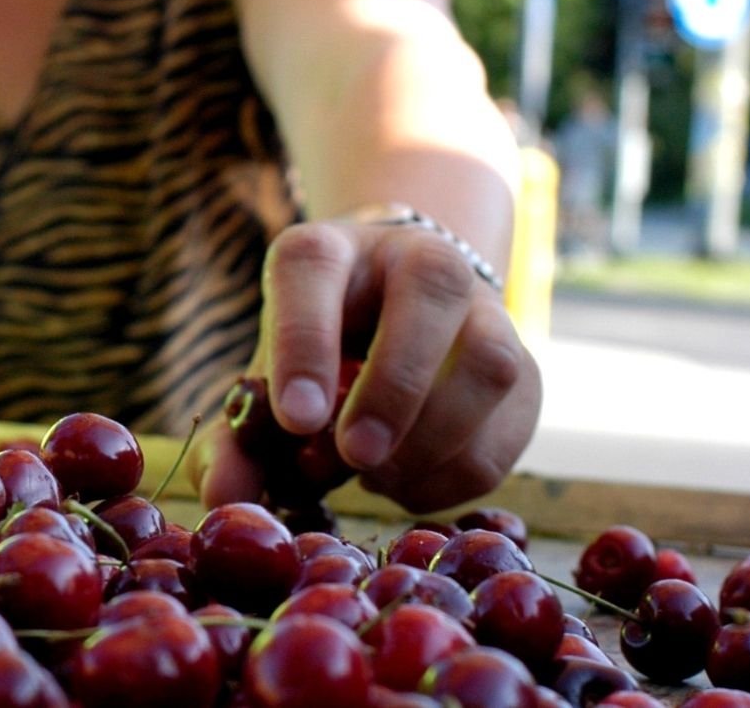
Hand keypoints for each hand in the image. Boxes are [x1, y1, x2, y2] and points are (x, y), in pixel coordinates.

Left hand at [188, 216, 541, 514]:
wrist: (392, 321)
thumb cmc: (313, 361)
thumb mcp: (266, 385)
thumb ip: (238, 442)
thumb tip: (224, 499)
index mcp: (329, 250)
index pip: (312, 267)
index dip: (304, 341)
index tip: (295, 418)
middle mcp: (416, 258)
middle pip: (430, 289)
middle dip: (394, 385)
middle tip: (356, 455)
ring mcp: (483, 307)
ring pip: (491, 360)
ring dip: (435, 436)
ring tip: (376, 474)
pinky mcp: (526, 366)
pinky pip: (512, 422)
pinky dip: (458, 470)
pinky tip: (406, 484)